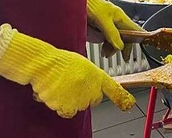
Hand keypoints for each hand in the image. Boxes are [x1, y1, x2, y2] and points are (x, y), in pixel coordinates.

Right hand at [0, 24, 135, 117]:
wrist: (43, 63)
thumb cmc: (61, 62)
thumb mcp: (83, 65)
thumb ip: (91, 79)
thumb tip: (93, 90)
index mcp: (97, 76)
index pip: (114, 89)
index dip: (122, 98)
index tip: (128, 104)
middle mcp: (91, 89)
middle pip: (90, 101)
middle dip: (82, 95)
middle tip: (70, 83)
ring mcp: (78, 99)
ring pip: (76, 107)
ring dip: (67, 100)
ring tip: (60, 85)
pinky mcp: (65, 106)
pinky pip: (63, 110)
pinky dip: (57, 103)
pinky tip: (54, 90)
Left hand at [86, 0, 141, 60]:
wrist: (77, 0)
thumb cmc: (90, 6)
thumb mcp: (102, 20)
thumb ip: (112, 33)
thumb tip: (120, 46)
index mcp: (121, 17)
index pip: (135, 29)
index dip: (138, 39)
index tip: (137, 49)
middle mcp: (117, 20)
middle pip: (126, 36)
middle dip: (122, 47)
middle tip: (121, 57)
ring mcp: (109, 24)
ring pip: (116, 38)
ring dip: (113, 48)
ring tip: (106, 54)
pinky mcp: (102, 27)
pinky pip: (108, 38)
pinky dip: (106, 45)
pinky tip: (103, 49)